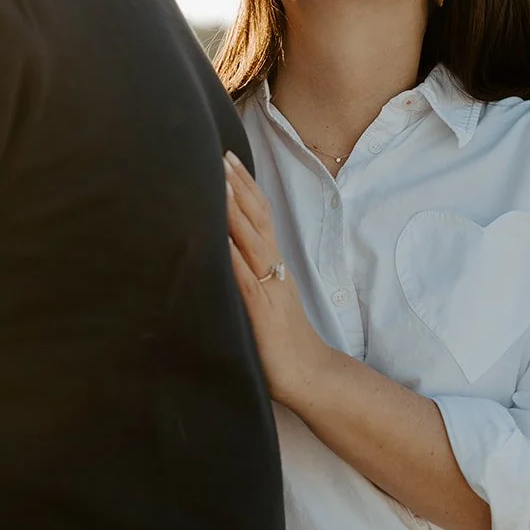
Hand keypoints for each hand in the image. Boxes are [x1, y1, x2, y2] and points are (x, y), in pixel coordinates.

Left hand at [224, 151, 329, 408]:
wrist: (309, 376)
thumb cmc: (281, 343)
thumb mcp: (263, 301)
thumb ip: (248, 277)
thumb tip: (223, 256)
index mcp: (273, 265)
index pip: (261, 216)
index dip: (246, 186)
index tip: (229, 158)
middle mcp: (273, 269)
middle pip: (258, 218)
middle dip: (239, 184)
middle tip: (220, 153)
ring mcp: (268, 287)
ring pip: (251, 240)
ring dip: (235, 209)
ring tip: (219, 180)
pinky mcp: (261, 310)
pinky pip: (246, 277)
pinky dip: (232, 254)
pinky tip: (219, 237)